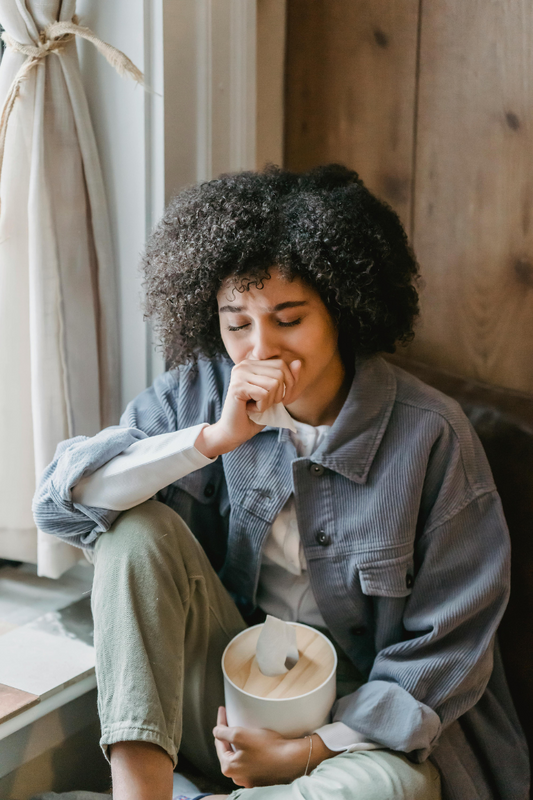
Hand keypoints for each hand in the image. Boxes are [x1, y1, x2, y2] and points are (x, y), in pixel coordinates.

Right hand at [196, 359, 300, 458]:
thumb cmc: (255, 414)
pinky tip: (250, 409)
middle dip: (279, 394)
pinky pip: (263, 395)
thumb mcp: (276, 395)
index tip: (279, 399)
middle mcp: (244, 364)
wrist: (234, 432)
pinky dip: (261, 408)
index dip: (288, 384)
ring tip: (256, 406)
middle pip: (279, 373)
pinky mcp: (237, 387)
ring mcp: (239, 374)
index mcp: (252, 363)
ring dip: (269, 402)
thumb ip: (287, 379)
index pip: (281, 364)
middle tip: (265, 404)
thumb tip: (298, 362)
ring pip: (273, 384)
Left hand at [213, 707, 333, 787]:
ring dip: (238, 744)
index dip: (220, 724)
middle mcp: (237, 777)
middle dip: (227, 735)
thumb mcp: (240, 735)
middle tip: (229, 719)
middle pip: (228, 751)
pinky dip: (248, 752)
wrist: (292, 759)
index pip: (219, 742)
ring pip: (239, 757)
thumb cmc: (267, 747)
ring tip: (241, 729)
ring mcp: (249, 779)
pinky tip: (254, 744)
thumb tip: (216, 731)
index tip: (222, 710)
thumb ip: (223, 733)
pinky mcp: (260, 778)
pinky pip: (249, 762)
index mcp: (229, 768)